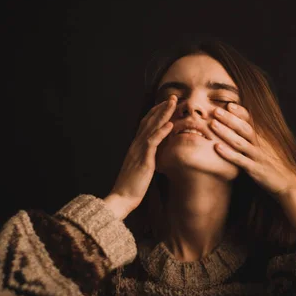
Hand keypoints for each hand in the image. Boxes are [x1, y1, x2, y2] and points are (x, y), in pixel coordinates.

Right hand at [106, 95, 176, 214]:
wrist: (122, 198)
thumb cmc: (132, 186)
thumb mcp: (141, 168)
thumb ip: (147, 158)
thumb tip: (155, 153)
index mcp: (135, 147)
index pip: (146, 125)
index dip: (156, 113)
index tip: (166, 105)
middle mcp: (136, 145)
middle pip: (149, 121)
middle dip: (161, 108)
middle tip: (172, 97)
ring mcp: (139, 151)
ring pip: (151, 128)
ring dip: (163, 114)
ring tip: (173, 103)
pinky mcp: (143, 160)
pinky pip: (152, 143)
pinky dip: (161, 132)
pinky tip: (170, 124)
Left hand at [211, 102, 295, 199]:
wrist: (287, 183)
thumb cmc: (273, 165)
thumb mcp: (265, 149)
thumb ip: (254, 140)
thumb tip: (242, 129)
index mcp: (262, 139)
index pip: (251, 121)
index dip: (240, 112)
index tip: (228, 103)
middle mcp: (260, 145)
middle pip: (244, 128)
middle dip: (229, 118)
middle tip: (215, 110)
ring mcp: (257, 157)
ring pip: (240, 142)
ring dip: (225, 132)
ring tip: (212, 124)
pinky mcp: (255, 169)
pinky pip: (240, 160)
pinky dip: (228, 153)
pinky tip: (216, 147)